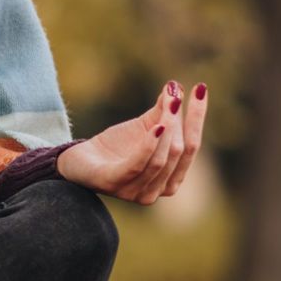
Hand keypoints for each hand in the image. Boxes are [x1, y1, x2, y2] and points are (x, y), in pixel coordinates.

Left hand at [56, 80, 208, 204]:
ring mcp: (137, 192)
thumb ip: (163, 112)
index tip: (201, 88)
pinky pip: (138, 165)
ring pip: (161, 159)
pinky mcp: (115, 185)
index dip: (197, 118)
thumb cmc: (116, 146)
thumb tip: (176, 87)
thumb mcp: (144, 127)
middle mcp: (158, 190)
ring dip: (167, 128)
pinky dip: (149, 145)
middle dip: (179, 121)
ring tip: (168, 103)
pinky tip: (155, 127)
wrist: (79, 159)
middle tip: (175, 94)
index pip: (192, 147)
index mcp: (171, 178)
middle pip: (178, 152)